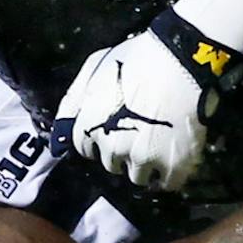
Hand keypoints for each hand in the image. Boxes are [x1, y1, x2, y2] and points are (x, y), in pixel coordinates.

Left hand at [57, 18, 242, 193]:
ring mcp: (143, 158)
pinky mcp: (173, 166)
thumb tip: (59, 129)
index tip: (110, 132)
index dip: (96, 140)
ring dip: (144, 165)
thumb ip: (74, 100)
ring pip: (138, 177)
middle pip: (111, 164)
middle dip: (120, 153)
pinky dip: (169, 176)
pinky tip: (173, 160)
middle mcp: (113, 147)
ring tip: (157, 146)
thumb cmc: (137, 58)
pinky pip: (167, 183)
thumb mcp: (94, 68)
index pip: (84, 148)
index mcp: (91, 126)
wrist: (182, 60)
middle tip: (137, 134)